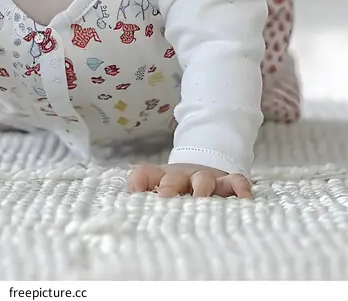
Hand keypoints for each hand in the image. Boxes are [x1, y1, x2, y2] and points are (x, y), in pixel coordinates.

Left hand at [127, 162, 251, 197]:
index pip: (145, 174)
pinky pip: (235, 181)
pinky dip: (240, 187)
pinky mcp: (226, 182)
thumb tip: (128, 206)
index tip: (135, 193)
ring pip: (203, 179)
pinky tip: (244, 199)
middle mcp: (182, 177)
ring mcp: (205, 178)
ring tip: (200, 201)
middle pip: (173, 178)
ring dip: (201, 189)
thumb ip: (143, 194)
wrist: (204, 166)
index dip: (138, 181)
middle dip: (169, 188)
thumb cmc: (178, 189)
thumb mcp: (158, 189)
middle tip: (165, 199)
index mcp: (161, 179)